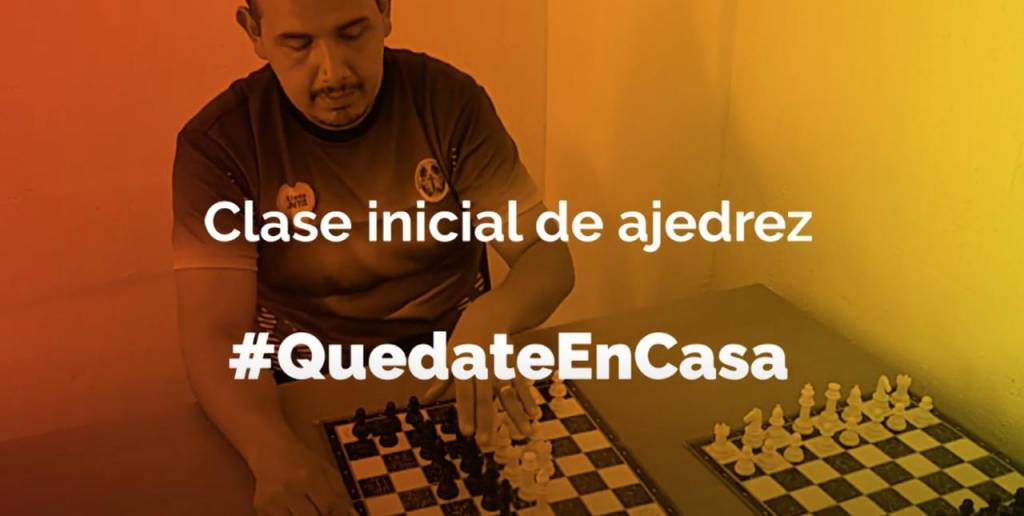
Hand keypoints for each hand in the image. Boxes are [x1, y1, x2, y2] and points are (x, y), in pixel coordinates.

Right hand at [249, 438, 354, 515]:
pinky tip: (294, 509)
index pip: (329, 506)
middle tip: (321, 509)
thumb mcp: (324, 469)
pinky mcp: (262, 507)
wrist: (270, 450)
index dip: (337, 514)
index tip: (339, 514)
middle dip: (322, 515)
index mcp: (310, 475)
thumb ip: (339, 492)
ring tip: (308, 507)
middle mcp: (291, 488)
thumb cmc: (302, 460)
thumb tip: (351, 514)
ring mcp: (274, 499)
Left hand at [422, 306, 540, 446]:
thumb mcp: (448, 357)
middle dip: (486, 421)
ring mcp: (499, 366)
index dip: (466, 413)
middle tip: (486, 444)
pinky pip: (522, 384)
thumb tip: (425, 399)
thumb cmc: (463, 341)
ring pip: (508, 393)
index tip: (467, 433)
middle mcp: (482, 368)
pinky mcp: (513, 365)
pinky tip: (534, 416)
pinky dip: (528, 399)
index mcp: (463, 368)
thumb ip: (441, 380)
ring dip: (516, 414)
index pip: (464, 394)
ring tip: (523, 434)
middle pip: (485, 398)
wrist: (487, 316)